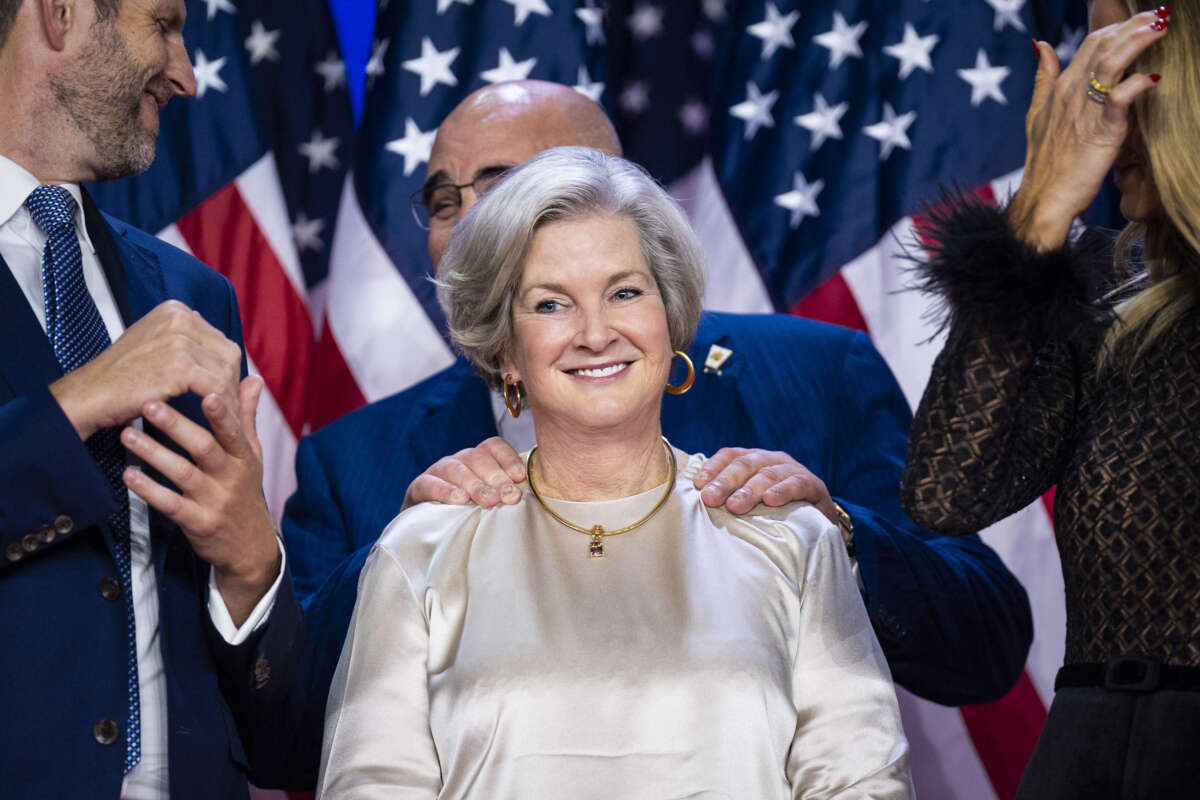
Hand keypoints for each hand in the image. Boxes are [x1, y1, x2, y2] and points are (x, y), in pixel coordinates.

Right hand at [49, 300, 242, 440]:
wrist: (92, 393)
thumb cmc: (123, 375)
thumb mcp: (155, 343)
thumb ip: (186, 341)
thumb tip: (224, 349)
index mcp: (176, 310)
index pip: (219, 339)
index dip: (226, 367)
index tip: (226, 390)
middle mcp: (180, 319)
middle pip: (228, 353)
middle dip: (232, 382)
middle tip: (231, 406)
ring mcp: (180, 341)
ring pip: (225, 372)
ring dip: (230, 398)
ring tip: (228, 418)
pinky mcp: (179, 367)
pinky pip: (217, 389)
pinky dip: (222, 408)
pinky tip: (219, 422)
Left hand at [120, 375, 278, 626]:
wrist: (250, 547)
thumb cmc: (245, 492)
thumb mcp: (253, 456)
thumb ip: (247, 417)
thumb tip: (253, 379)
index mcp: (244, 457)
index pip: (233, 430)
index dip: (221, 412)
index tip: (205, 390)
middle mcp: (231, 477)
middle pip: (204, 448)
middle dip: (176, 426)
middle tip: (149, 404)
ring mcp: (214, 501)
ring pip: (182, 474)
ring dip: (154, 454)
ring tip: (128, 435)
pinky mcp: (198, 522)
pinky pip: (170, 504)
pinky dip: (149, 490)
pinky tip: (129, 475)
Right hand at [402, 436, 525, 509]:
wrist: (426, 528)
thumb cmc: (468, 512)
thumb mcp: (490, 499)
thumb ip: (507, 493)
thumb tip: (528, 496)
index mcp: (478, 459)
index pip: (493, 446)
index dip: (508, 459)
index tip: (520, 477)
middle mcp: (459, 460)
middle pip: (478, 459)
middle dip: (496, 478)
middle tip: (510, 496)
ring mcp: (438, 471)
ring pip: (457, 469)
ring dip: (475, 485)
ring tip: (489, 500)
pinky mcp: (418, 486)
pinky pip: (430, 483)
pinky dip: (445, 490)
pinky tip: (460, 500)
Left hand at [694, 447, 839, 522]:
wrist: (819, 523)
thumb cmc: (776, 512)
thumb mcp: (751, 502)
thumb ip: (728, 499)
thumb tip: (698, 505)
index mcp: (754, 459)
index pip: (730, 455)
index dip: (713, 467)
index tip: (698, 484)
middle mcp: (772, 459)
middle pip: (746, 464)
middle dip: (726, 481)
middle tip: (710, 499)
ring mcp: (793, 470)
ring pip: (768, 474)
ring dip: (750, 490)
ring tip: (735, 506)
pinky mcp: (813, 485)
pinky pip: (796, 484)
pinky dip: (782, 491)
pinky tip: (770, 500)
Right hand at [1011, 9, 1166, 249]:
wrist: (1044, 198)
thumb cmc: (1045, 162)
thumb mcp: (1036, 114)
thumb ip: (1044, 78)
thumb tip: (1043, 45)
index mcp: (1061, 88)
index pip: (1092, 44)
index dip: (1118, 27)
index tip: (1141, 20)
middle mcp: (1072, 94)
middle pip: (1103, 46)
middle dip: (1133, 26)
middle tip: (1159, 14)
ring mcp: (1086, 112)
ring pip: (1111, 64)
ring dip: (1137, 42)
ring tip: (1160, 28)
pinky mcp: (1101, 131)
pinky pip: (1119, 100)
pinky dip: (1136, 85)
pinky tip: (1153, 78)